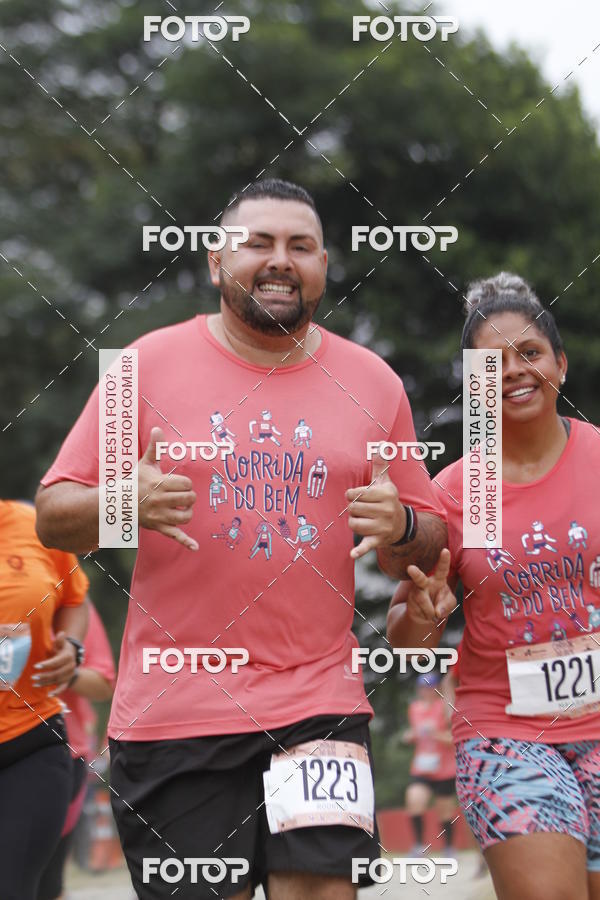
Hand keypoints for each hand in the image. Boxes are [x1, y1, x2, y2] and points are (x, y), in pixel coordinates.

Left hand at [31, 632, 76, 695]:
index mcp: (68, 657)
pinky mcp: (68, 681)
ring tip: (34, 683)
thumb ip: (60, 640)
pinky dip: (56, 692)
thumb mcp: (62, 643)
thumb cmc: (63, 649)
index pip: (56, 662)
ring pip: (57, 681)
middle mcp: (70, 666)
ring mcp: (69, 675)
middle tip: (33, 677)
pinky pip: (63, 688)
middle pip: (56, 673)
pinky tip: (48, 695)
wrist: (72, 656)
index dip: (46, 664)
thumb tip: (61, 633)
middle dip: (44, 676)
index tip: (36, 666)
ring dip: (46, 683)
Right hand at [138, 427, 197, 550]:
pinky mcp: (159, 528)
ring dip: (187, 512)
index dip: (186, 483)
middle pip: (189, 499)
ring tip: (181, 507)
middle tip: (181, 495)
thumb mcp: (144, 464)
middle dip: (189, 497)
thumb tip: (158, 429)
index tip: (178, 483)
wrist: (118, 503)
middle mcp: (159, 501)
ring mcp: (159, 516)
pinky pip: (174, 536)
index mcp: (159, 484)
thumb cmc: (134, 482)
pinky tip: (195, 547)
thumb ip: (155, 447)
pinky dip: (186, 542)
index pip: (186, 484)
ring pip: (186, 516)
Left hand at [346, 452, 406, 558]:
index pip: (356, 493)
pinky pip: (367, 546)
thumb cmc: (387, 500)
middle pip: (353, 509)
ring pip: (353, 524)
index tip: (356, 496)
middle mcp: (386, 510)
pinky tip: (352, 554)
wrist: (401, 525)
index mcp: (386, 494)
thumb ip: (380, 465)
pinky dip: (360, 551)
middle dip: (353, 509)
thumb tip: (379, 446)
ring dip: (354, 522)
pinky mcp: (378, 540)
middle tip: (362, 510)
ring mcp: (383, 526)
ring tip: (363, 520)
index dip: (352, 495)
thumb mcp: (385, 483)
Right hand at [404, 548, 454, 624]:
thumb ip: (447, 605)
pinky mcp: (410, 601)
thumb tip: (437, 612)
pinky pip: (420, 611)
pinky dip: (428, 615)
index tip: (445, 550)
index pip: (442, 568)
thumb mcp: (450, 603)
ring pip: (422, 600)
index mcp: (439, 579)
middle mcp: (425, 583)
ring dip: (431, 611)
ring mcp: (416, 592)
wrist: (426, 616)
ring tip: (434, 614)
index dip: (444, 560)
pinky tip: (427, 614)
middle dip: (415, 574)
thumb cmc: (440, 604)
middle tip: (410, 568)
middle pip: (419, 578)